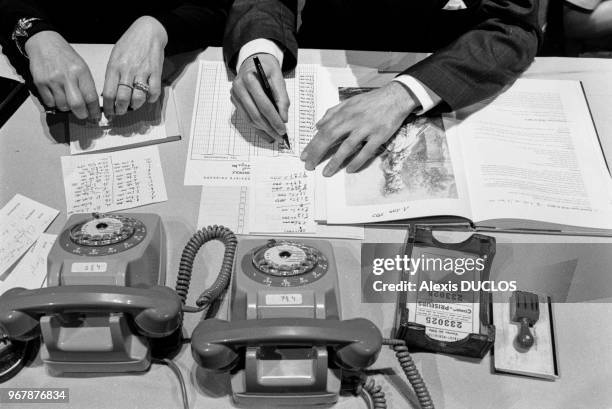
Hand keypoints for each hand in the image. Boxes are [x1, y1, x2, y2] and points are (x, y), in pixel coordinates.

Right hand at [25, 31, 99, 119]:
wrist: (44, 43)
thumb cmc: (64, 56)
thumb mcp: (82, 67)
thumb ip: (86, 85)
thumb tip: (92, 104)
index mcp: (80, 71)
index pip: (91, 97)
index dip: (94, 111)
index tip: (96, 116)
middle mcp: (67, 76)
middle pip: (77, 105)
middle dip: (82, 114)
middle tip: (83, 115)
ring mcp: (52, 80)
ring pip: (63, 106)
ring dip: (67, 108)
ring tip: (68, 100)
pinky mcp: (40, 83)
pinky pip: (50, 102)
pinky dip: (55, 103)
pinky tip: (57, 95)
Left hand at [103, 16, 166, 115]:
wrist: (147, 31)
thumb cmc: (129, 44)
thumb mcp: (115, 57)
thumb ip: (112, 75)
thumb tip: (109, 94)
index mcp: (114, 66)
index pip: (108, 93)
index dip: (108, 107)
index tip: (109, 113)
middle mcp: (128, 70)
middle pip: (122, 99)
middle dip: (121, 110)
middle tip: (121, 111)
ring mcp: (143, 71)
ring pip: (138, 98)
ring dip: (135, 106)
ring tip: (134, 105)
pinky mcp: (156, 72)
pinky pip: (154, 92)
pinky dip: (151, 98)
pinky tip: (147, 97)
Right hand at [231, 53, 288, 142]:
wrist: (253, 59)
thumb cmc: (267, 68)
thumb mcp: (278, 78)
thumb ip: (282, 98)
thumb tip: (283, 118)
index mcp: (250, 79)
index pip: (264, 104)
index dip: (274, 119)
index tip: (283, 129)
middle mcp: (239, 87)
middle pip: (255, 114)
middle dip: (269, 128)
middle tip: (280, 136)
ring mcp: (235, 95)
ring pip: (249, 119)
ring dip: (262, 130)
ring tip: (274, 137)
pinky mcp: (235, 101)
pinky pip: (246, 118)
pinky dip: (256, 128)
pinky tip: (265, 134)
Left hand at [301, 82, 417, 175]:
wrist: (396, 96)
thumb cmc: (371, 100)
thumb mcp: (349, 102)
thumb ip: (332, 113)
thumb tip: (317, 125)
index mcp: (344, 112)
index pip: (324, 129)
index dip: (312, 143)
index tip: (304, 156)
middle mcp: (353, 120)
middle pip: (330, 137)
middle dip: (318, 152)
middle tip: (309, 166)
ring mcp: (366, 128)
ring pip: (347, 147)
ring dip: (335, 161)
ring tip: (326, 173)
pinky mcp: (379, 135)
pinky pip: (366, 151)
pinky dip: (357, 161)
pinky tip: (349, 170)